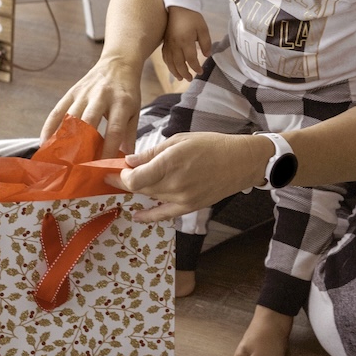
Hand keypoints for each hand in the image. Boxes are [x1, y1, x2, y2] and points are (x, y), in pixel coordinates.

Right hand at [40, 59, 142, 157]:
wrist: (118, 64)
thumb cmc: (128, 93)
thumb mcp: (135, 112)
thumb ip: (130, 136)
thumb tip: (125, 161)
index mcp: (122, 103)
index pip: (114, 129)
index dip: (107, 149)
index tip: (101, 167)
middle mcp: (101, 97)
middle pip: (89, 122)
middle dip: (82, 146)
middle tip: (77, 167)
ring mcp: (84, 93)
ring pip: (71, 118)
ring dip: (64, 139)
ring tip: (59, 160)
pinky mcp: (71, 92)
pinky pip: (57, 111)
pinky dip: (49, 127)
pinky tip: (46, 143)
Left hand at [105, 131, 271, 221]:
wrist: (241, 162)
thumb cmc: (212, 145)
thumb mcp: (180, 140)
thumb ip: (152, 152)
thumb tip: (128, 161)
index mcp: (171, 161)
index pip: (133, 178)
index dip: (119, 174)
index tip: (114, 167)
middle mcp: (175, 183)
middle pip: (138, 188)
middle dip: (123, 181)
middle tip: (115, 173)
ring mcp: (182, 198)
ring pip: (149, 197)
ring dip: (138, 189)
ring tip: (132, 181)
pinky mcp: (189, 207)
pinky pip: (163, 215)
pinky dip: (147, 215)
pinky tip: (136, 213)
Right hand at [162, 6, 211, 80]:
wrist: (178, 7)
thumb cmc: (193, 17)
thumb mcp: (203, 29)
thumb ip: (206, 43)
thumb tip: (206, 55)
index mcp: (185, 41)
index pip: (190, 59)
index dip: (196, 67)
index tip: (200, 72)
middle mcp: (175, 44)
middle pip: (178, 64)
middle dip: (185, 73)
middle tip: (190, 79)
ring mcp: (168, 44)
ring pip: (170, 62)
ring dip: (175, 71)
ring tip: (180, 78)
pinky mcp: (165, 42)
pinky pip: (165, 56)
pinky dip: (168, 64)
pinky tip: (172, 68)